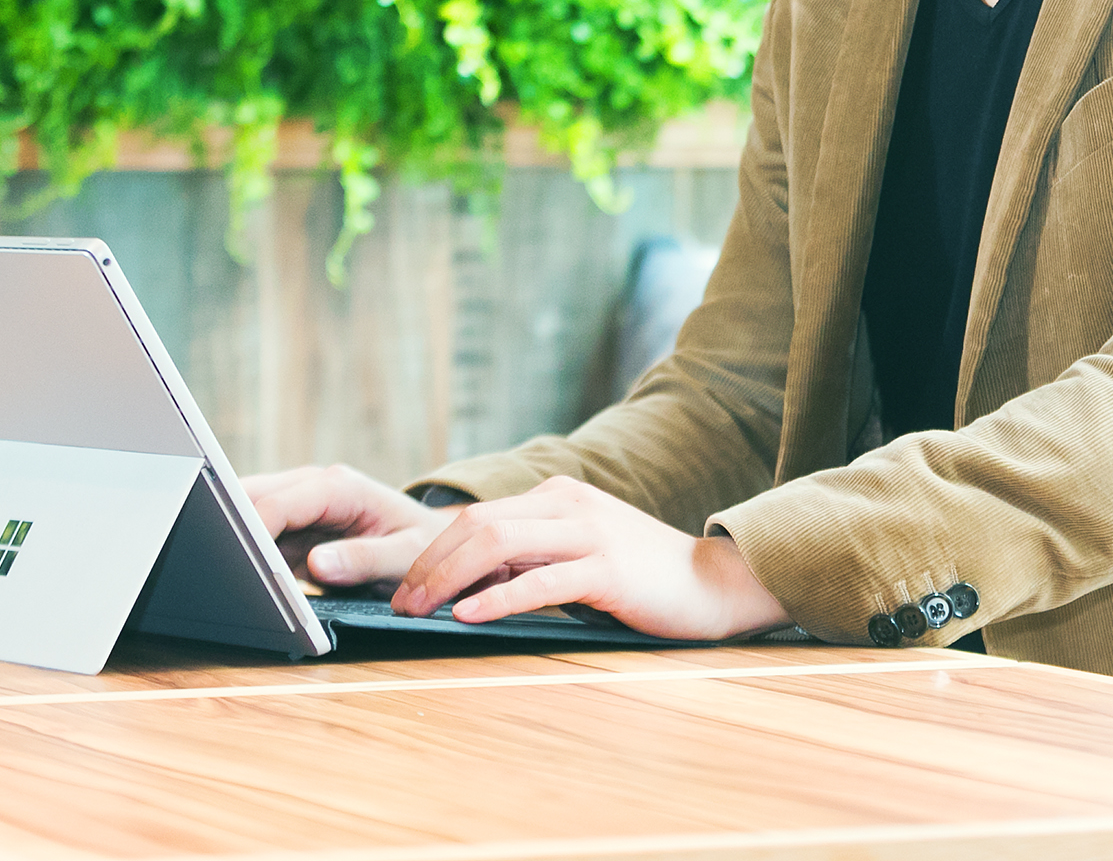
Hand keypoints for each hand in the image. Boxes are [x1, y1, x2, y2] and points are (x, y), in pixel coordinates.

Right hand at [242, 463, 455, 587]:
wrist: (433, 542)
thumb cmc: (424, 545)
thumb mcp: (405, 555)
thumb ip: (365, 560)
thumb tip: (319, 564)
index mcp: (341, 488)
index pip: (281, 503)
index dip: (253, 530)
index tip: (238, 562)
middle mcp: (314, 488)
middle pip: (253, 499)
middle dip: (230, 528)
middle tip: (216, 565)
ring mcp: (300, 507)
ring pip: (247, 514)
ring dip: (233, 541)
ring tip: (222, 574)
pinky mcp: (293, 529)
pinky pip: (258, 537)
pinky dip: (245, 555)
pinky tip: (238, 578)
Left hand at [393, 474, 788, 640]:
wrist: (712, 583)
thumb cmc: (640, 577)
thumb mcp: (577, 555)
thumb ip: (529, 559)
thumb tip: (463, 586)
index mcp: (558, 496)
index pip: (477, 517)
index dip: (432, 553)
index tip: (404, 590)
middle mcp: (569, 504)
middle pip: (478, 526)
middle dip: (429, 566)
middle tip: (400, 605)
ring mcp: (590, 533)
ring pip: (500, 545)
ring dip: (449, 579)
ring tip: (421, 610)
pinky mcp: (608, 569)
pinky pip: (541, 580)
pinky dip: (498, 598)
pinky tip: (469, 616)